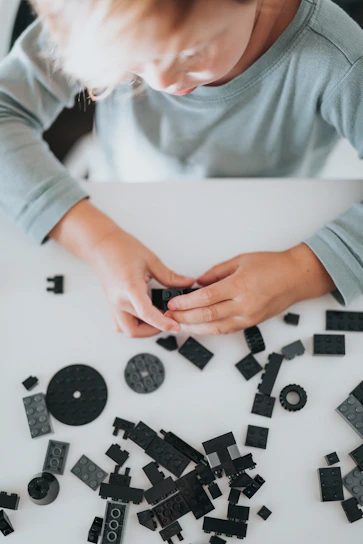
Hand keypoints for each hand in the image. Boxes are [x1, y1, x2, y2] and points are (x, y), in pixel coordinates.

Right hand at [49, 200, 194, 337]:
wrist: (101, 245)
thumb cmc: (121, 248)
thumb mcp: (151, 260)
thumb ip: (170, 276)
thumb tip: (187, 283)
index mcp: (130, 287)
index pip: (147, 313)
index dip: (163, 323)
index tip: (175, 326)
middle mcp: (119, 300)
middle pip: (138, 328)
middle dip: (156, 328)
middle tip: (170, 320)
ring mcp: (113, 305)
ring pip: (127, 330)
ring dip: (143, 331)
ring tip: (157, 320)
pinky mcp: (112, 305)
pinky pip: (120, 325)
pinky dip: (133, 326)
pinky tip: (144, 318)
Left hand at [164, 243, 334, 334]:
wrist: (296, 278)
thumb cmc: (272, 266)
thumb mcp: (240, 260)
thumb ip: (216, 273)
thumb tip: (198, 283)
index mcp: (240, 285)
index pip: (206, 297)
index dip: (187, 302)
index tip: (173, 303)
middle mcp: (244, 304)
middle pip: (208, 315)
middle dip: (185, 317)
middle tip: (169, 316)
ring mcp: (248, 317)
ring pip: (216, 327)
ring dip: (194, 328)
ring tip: (178, 325)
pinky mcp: (251, 323)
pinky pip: (226, 329)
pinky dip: (210, 330)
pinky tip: (197, 328)